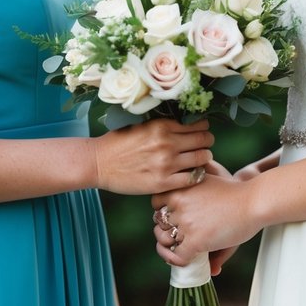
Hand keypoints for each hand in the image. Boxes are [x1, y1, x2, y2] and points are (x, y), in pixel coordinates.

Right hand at [93, 118, 213, 194]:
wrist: (98, 162)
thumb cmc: (118, 142)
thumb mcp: (141, 124)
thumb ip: (163, 124)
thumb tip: (184, 122)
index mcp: (162, 125)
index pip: (197, 124)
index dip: (203, 127)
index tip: (202, 131)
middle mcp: (167, 143)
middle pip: (204, 140)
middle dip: (207, 141)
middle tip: (204, 145)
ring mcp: (166, 164)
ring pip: (202, 158)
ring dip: (204, 158)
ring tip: (200, 160)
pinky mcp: (162, 183)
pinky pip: (192, 179)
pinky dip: (196, 176)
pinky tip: (191, 174)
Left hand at [151, 173, 260, 266]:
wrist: (254, 201)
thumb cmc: (236, 194)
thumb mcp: (211, 194)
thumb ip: (196, 209)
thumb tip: (187, 226)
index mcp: (180, 187)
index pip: (156, 201)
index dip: (163, 211)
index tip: (173, 218)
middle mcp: (179, 202)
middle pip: (159, 222)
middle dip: (165, 231)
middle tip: (176, 239)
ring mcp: (186, 221)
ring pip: (165, 240)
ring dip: (169, 248)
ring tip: (178, 252)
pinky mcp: (195, 239)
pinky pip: (177, 256)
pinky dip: (178, 262)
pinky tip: (187, 261)